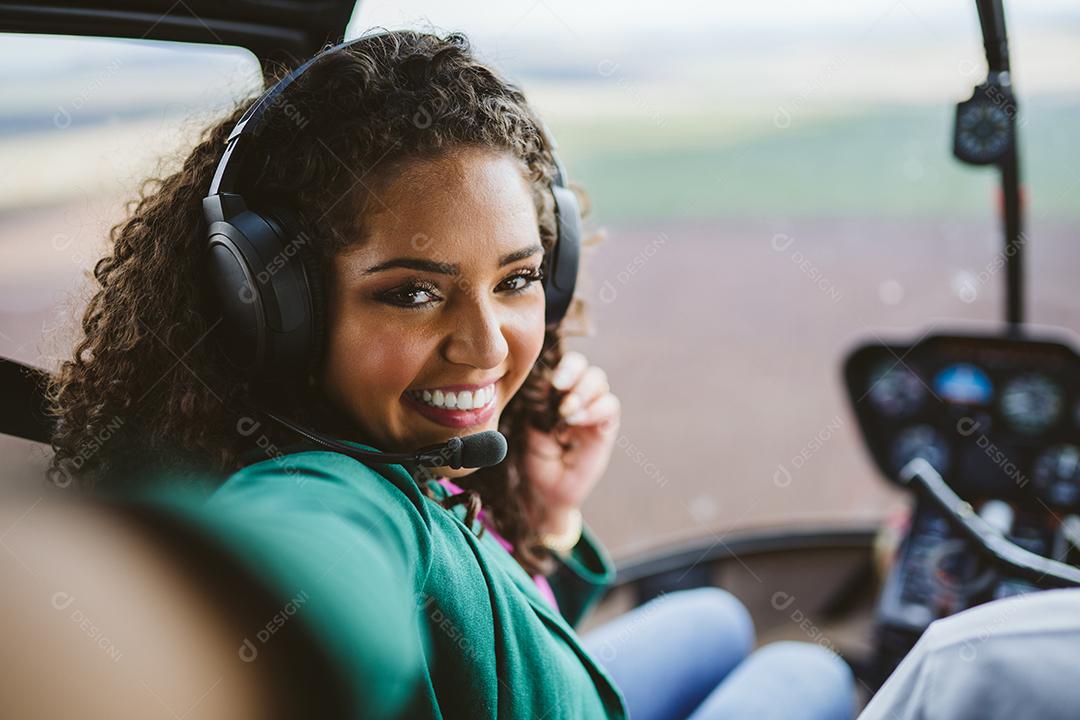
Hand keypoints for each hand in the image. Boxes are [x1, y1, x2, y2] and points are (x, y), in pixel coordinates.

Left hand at [522, 351, 620, 533]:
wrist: (543, 492)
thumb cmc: (532, 458)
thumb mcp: (529, 427)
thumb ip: (538, 403)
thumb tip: (541, 380)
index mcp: (555, 391)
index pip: (563, 366)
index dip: (559, 366)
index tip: (548, 380)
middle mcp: (576, 396)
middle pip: (585, 367)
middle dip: (573, 372)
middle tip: (559, 387)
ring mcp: (592, 411)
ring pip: (599, 382)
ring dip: (583, 392)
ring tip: (566, 412)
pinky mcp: (605, 428)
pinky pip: (610, 407)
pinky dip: (595, 409)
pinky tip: (577, 420)